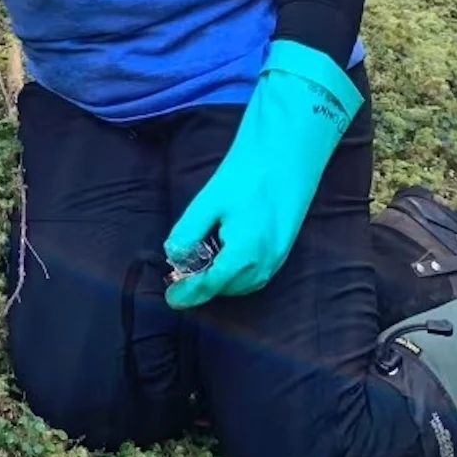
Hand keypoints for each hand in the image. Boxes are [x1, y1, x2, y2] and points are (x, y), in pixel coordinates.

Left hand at [164, 40, 361, 309]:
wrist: (285, 157)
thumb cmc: (245, 176)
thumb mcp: (208, 201)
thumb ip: (189, 231)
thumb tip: (172, 255)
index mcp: (244, 253)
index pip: (211, 285)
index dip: (188, 294)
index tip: (170, 299)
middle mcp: (264, 263)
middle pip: (227, 288)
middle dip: (203, 288)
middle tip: (179, 280)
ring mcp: (277, 259)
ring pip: (243, 285)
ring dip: (221, 284)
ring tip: (199, 273)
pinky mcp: (283, 251)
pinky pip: (256, 276)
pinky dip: (237, 277)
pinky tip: (224, 262)